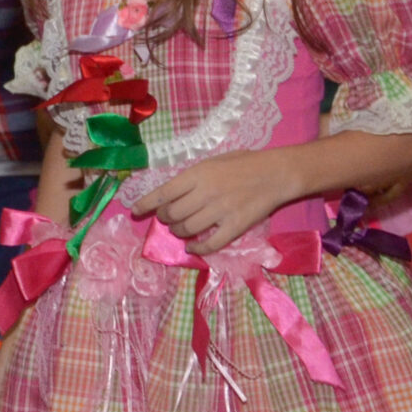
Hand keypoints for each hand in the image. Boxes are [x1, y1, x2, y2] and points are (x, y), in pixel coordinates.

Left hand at [129, 154, 299, 255]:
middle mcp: (205, 193)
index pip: (163, 193)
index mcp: (197, 174)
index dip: (146, 204)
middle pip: (172, 214)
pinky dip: (197, 249)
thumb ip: (191, 178)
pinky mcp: (235, 227)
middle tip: (167, 219)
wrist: (276, 173)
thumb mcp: (212, 162)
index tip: (135, 212)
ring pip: (187, 229)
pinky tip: (193, 248)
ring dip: (178, 232)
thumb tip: (169, 194)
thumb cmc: (243, 164)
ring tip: (180, 230)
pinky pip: (209, 244)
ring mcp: (220, 211)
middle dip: (164, 219)